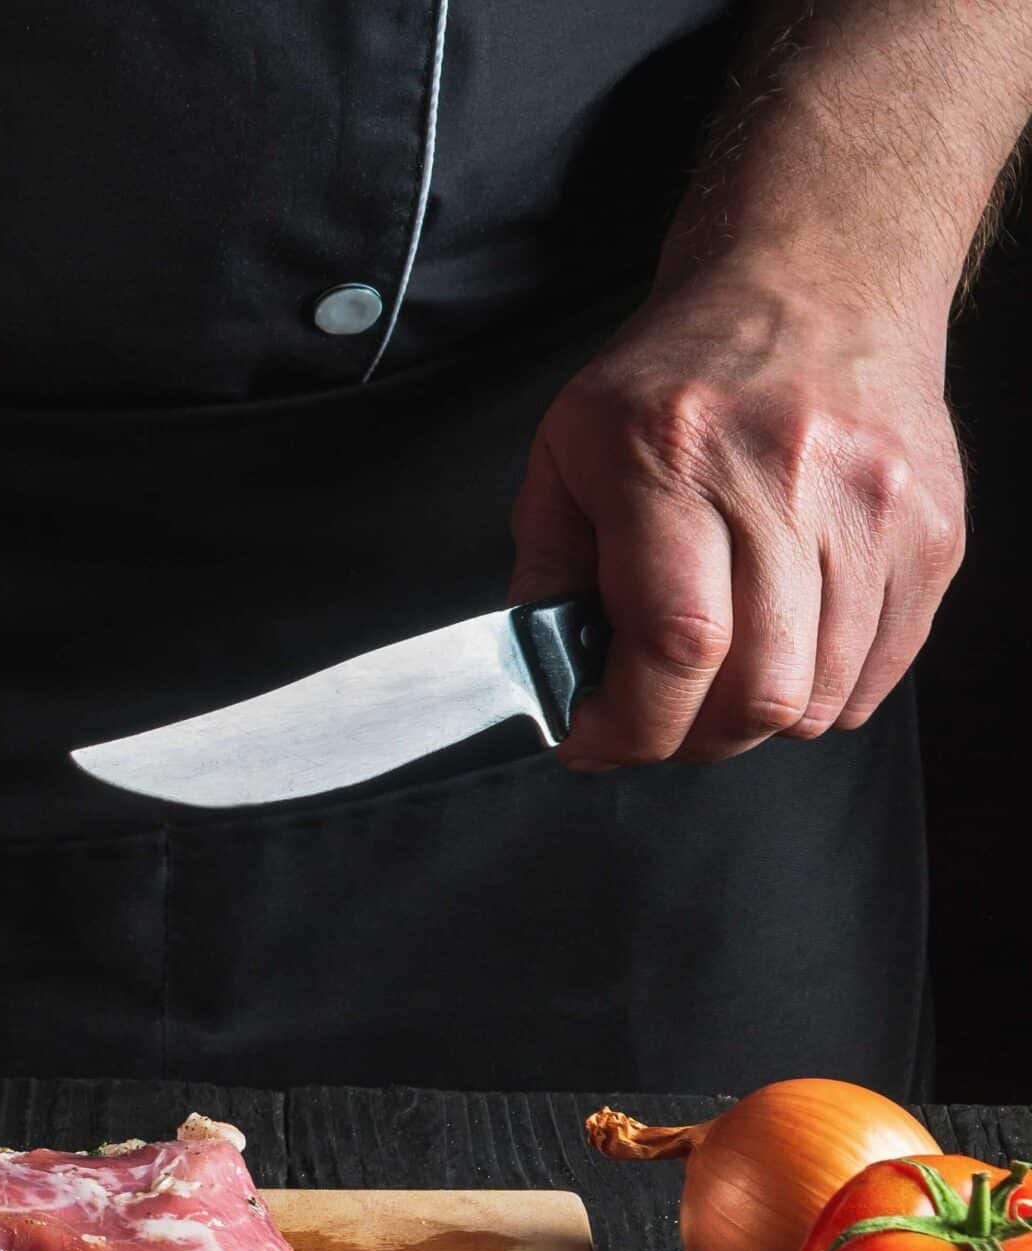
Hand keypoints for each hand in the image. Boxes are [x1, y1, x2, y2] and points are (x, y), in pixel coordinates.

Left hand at [509, 267, 965, 766]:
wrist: (816, 280)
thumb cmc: (680, 370)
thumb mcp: (569, 448)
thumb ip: (546, 568)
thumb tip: (551, 679)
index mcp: (676, 457)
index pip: (676, 642)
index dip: (631, 724)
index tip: (591, 740)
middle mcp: (788, 481)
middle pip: (759, 688)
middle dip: (688, 739)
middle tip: (651, 723)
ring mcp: (877, 508)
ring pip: (823, 696)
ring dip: (754, 721)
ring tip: (712, 683)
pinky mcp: (934, 530)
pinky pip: (881, 669)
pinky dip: (823, 692)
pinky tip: (779, 650)